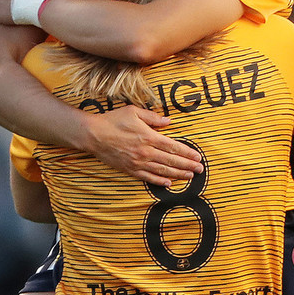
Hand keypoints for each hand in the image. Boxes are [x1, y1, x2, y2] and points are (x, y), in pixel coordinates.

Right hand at [83, 106, 203, 185]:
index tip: (198, 157)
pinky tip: (169, 183)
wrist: (93, 135)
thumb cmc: (113, 120)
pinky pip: (148, 177)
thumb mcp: (133, 111)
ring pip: (162, 170)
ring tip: (190, 177)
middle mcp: (146, 151)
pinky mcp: (130, 169)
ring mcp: (138, 162)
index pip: (173, 146)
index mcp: (149, 136)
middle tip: (200, 170)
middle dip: (188, 165)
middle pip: (171, 160)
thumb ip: (152, 117)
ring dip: (178, 174)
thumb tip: (168, 122)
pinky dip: (159, 181)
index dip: (187, 153)